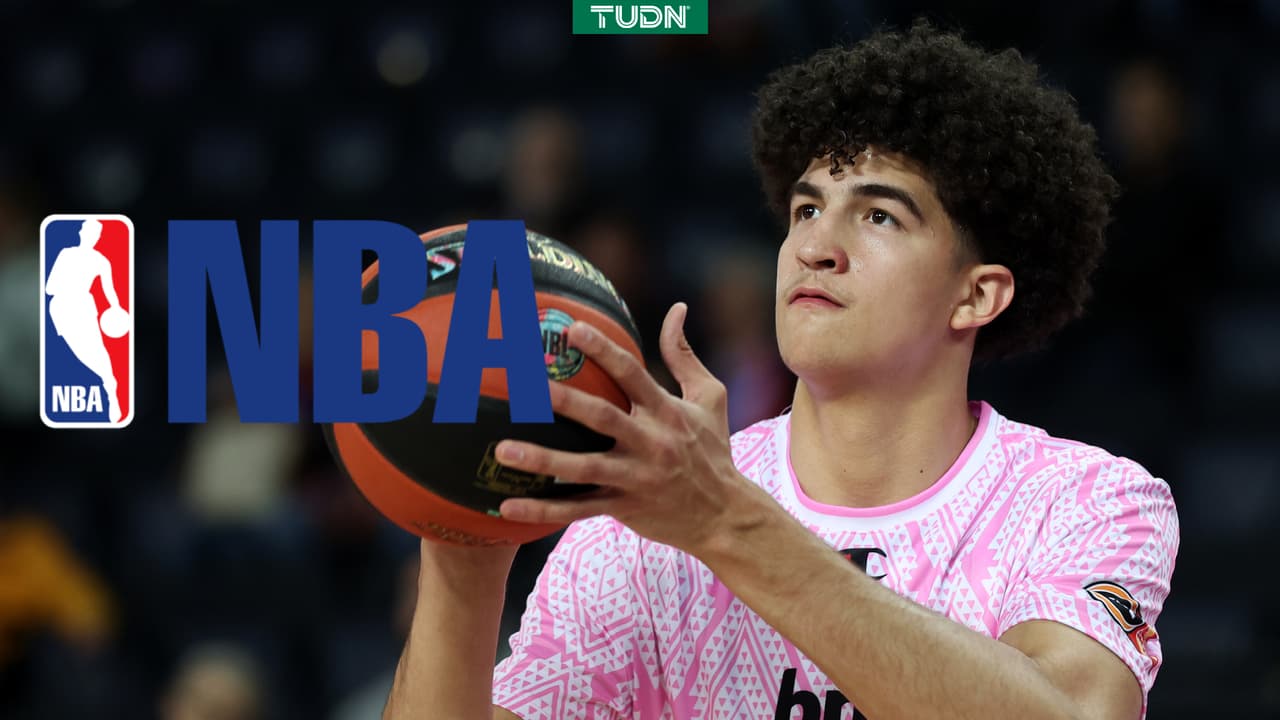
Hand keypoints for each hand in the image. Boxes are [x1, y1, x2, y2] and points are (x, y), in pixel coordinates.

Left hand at [496, 303, 749, 554]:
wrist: (726, 516)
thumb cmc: (713, 450)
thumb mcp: (710, 397)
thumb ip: (685, 355)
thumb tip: (677, 308)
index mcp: (667, 411)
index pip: (632, 374)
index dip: (602, 350)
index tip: (570, 329)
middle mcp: (650, 442)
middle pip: (602, 417)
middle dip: (564, 401)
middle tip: (525, 384)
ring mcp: (635, 477)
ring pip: (582, 468)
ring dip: (541, 460)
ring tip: (502, 449)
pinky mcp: (624, 507)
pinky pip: (577, 510)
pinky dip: (543, 509)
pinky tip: (508, 506)